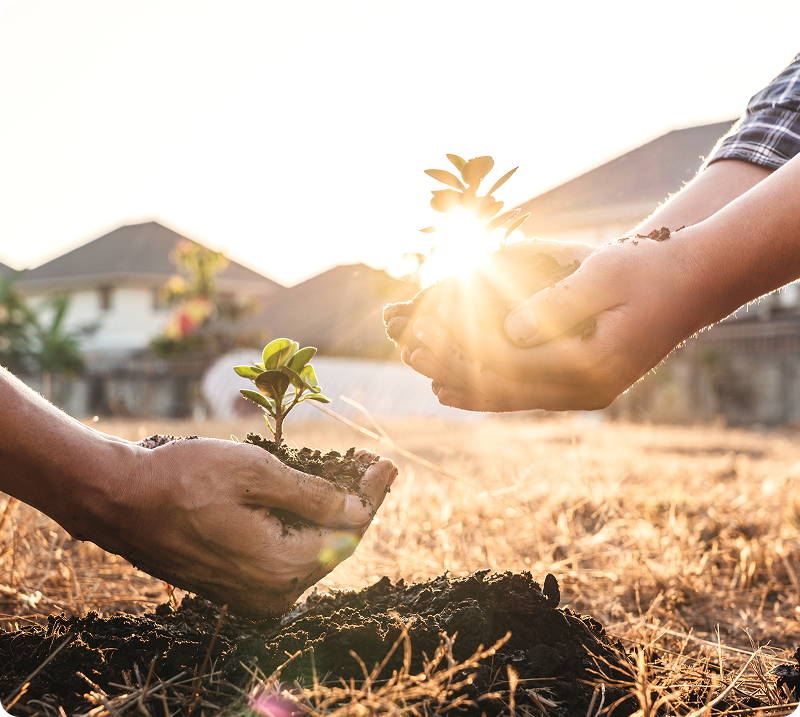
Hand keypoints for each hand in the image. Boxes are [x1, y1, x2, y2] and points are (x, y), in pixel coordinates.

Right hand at [77, 438, 396, 618]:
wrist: (119, 501)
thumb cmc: (182, 479)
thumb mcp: (255, 473)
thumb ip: (312, 496)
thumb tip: (357, 511)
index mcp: (281, 566)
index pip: (348, 532)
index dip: (370, 496)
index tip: (384, 462)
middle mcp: (271, 592)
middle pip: (332, 545)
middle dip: (353, 502)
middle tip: (367, 463)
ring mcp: (252, 593)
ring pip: (309, 550)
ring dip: (328, 513)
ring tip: (345, 473)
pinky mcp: (236, 585)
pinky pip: (284, 555)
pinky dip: (301, 526)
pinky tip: (309, 496)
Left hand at [409, 232, 706, 410]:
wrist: (689, 286)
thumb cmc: (646, 270)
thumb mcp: (603, 273)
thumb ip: (556, 303)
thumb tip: (511, 329)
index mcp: (594, 364)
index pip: (512, 364)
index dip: (463, 348)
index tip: (425, 329)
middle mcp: (587, 390)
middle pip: (505, 388)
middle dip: (454, 369)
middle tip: (412, 350)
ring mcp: (585, 394)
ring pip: (511, 399)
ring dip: (465, 385)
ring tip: (423, 371)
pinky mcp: (582, 388)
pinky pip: (525, 395)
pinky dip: (488, 390)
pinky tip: (454, 388)